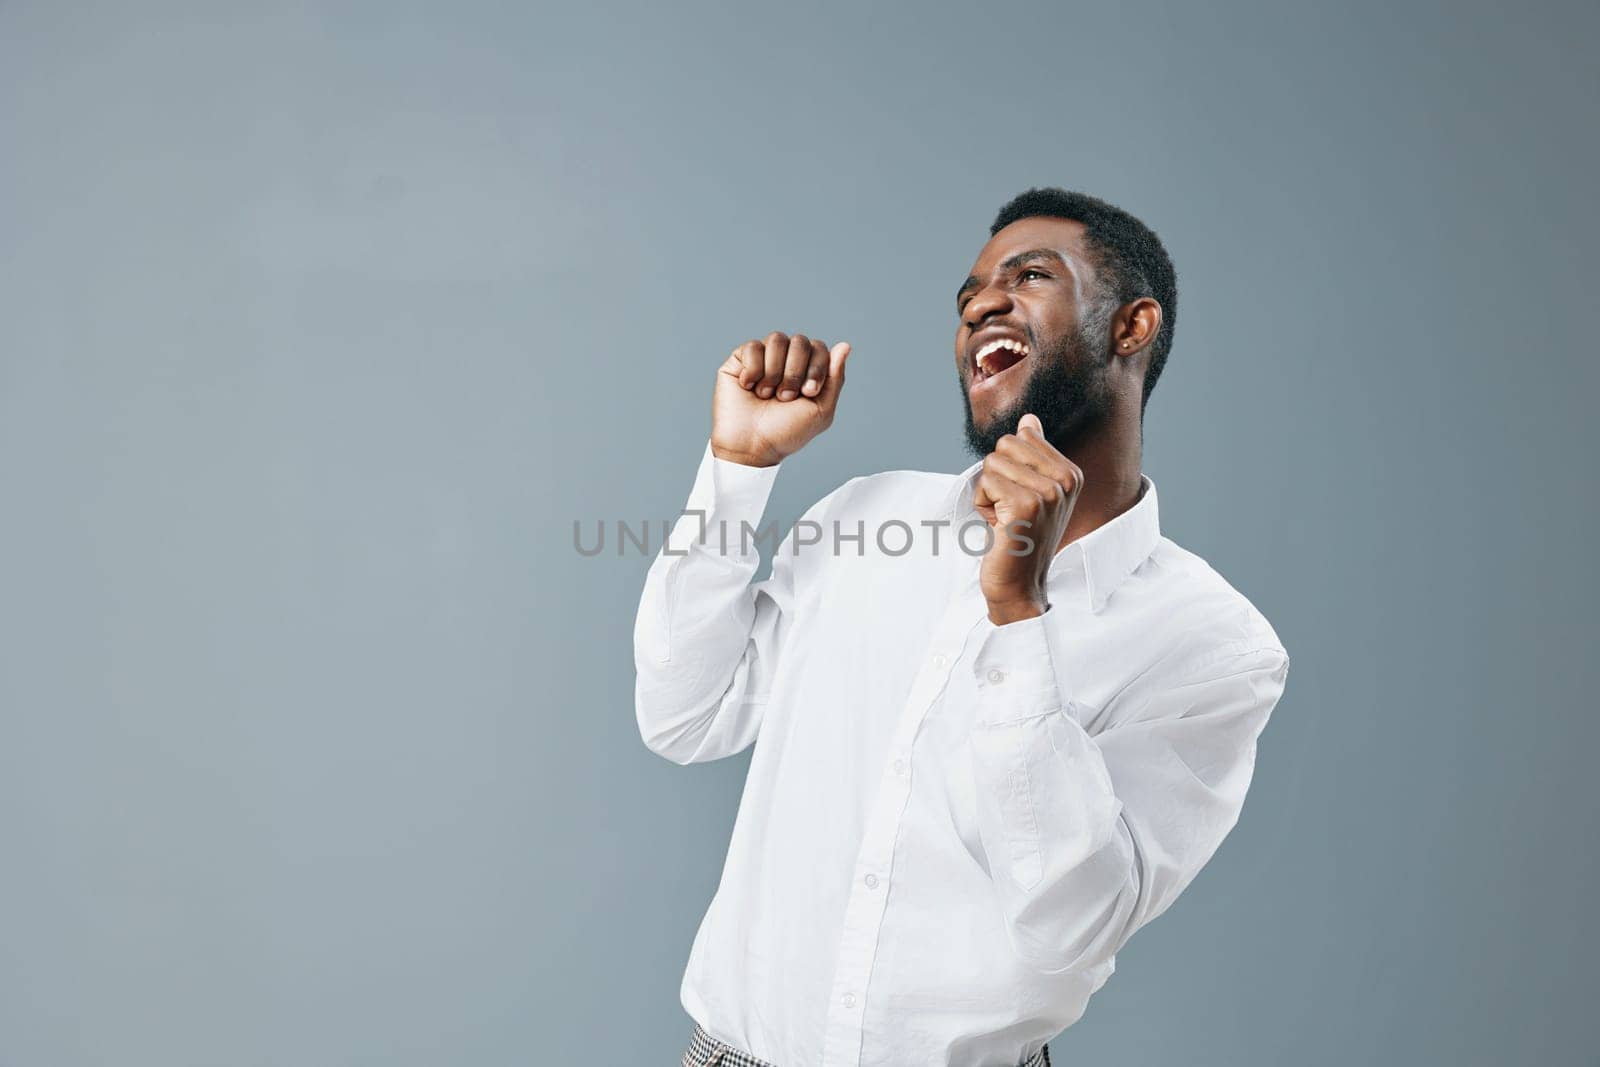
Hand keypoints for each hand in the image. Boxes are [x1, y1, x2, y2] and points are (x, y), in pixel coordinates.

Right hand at [711, 331, 850, 467]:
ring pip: (776, 339)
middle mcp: (786, 360)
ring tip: (766, 395)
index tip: (808, 393)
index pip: (819, 348)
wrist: (752, 445)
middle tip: (785, 397)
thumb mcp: (821, 410)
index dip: (817, 367)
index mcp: (808, 370)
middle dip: (795, 372)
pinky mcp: (740, 360)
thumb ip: (835, 378)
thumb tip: (845, 345)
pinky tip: (749, 387)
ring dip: (774, 372)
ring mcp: (764, 358)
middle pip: (800, 341)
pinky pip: (752, 347)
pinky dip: (753, 370)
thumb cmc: (786, 432)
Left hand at [973, 413, 1084, 624]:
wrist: (1020, 585)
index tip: (1019, 498)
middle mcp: (1065, 481)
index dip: (1008, 467)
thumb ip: (1032, 455)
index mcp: (1070, 473)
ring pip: (992, 463)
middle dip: (995, 475)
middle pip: (1005, 445)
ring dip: (988, 492)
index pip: (1022, 436)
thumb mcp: (1033, 492)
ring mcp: (1048, 493)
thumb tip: (1029, 420)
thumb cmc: (1020, 538)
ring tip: (1004, 519)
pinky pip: (986, 482)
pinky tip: (998, 526)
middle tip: (1008, 509)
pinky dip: (982, 504)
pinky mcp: (1026, 506)